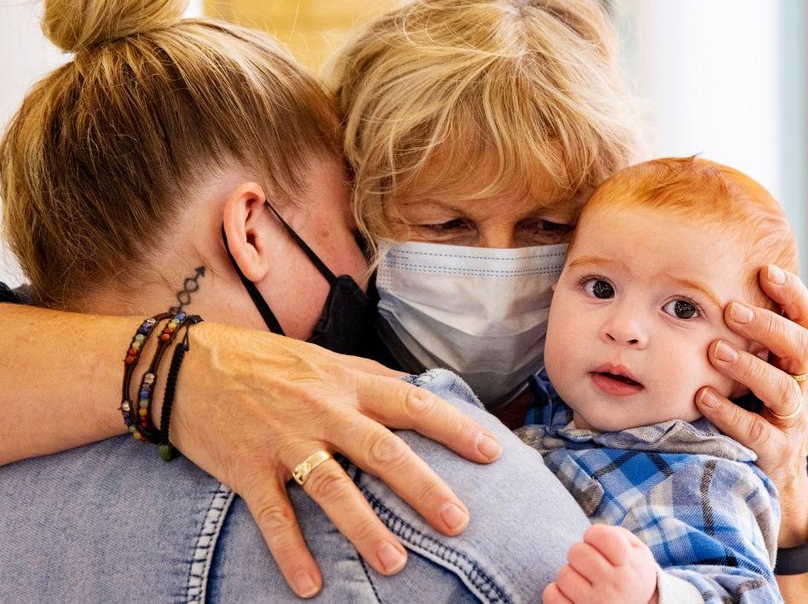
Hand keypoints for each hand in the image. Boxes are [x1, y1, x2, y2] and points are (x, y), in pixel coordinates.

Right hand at [164, 322, 501, 597]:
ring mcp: (284, 439)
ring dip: (365, 527)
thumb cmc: (262, 359)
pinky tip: (310, 584)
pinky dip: (290, 550)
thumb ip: (366, 375)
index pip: (411, 402)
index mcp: (344, 381)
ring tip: (396, 562)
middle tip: (458, 522)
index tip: (491, 452)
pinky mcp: (247, 468)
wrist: (186, 364)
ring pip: (331, 487)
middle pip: (382, 449)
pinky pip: (272, 514)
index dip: (454, 426)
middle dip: (423, 487)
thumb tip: (413, 389)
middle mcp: (321, 409)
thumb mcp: (320, 357)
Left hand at [542, 524, 657, 603]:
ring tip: (583, 580)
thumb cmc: (630, 571)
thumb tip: (590, 536)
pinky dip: (555, 592)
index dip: (594, 534)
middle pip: (577, 553)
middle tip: (588, 562)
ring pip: (564, 575)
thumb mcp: (636, 549)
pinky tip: (570, 593)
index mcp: (629, 565)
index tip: (598, 542)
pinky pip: (553, 597)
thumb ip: (615, 534)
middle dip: (579, 552)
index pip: (600, 536)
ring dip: (570, 574)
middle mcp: (615, 586)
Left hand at [696, 265, 807, 544]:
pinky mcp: (774, 450)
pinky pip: (757, 431)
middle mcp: (799, 383)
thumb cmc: (749, 402)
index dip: (792, 294)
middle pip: (800, 347)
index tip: (766, 270)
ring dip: (748, 367)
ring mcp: (790, 419)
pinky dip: (729, 412)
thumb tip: (693, 285)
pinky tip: (703, 396)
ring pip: (783, 389)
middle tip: (731, 310)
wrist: (770, 470)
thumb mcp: (748, 364)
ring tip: (715, 350)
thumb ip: (735, 333)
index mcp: (793, 358)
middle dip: (767, 326)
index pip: (805, 319)